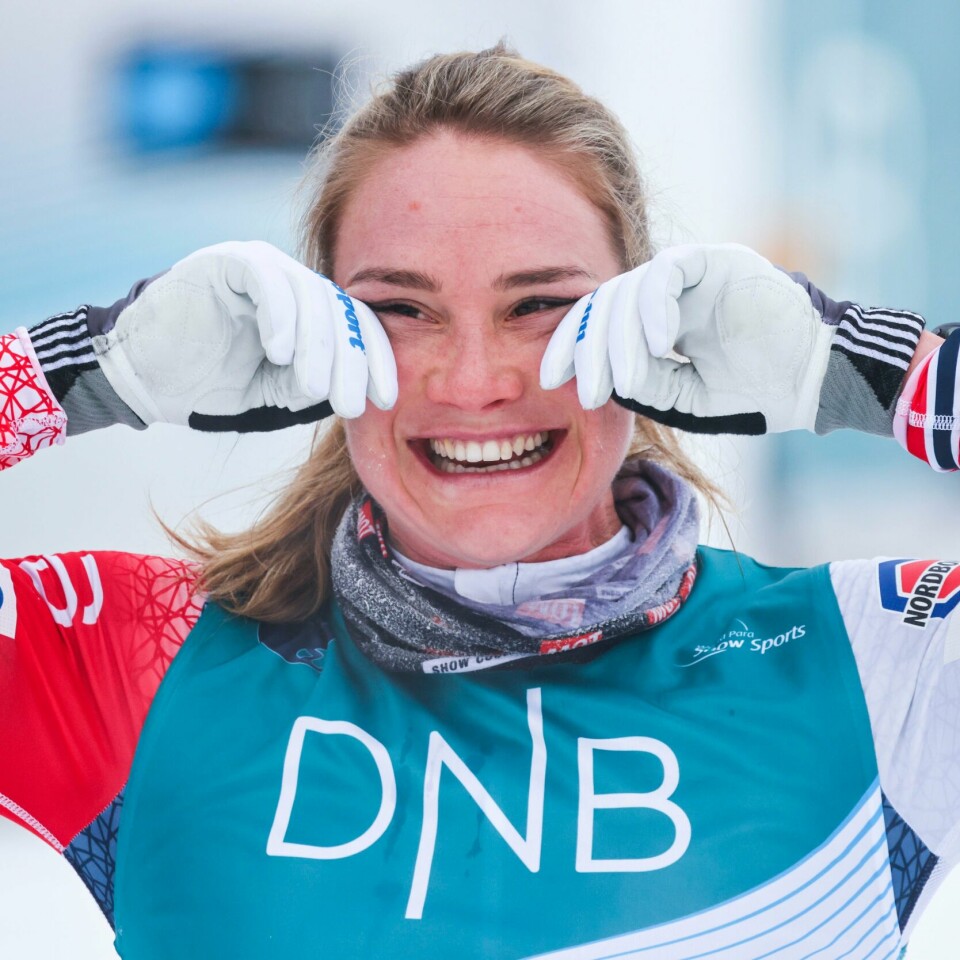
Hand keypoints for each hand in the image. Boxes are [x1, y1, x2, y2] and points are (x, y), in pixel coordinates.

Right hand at [94, 241, 396, 430]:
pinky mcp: (227, 261)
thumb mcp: (277, 393)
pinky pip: (267, 280)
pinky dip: (279, 315)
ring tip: (314, 388)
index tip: (384, 399)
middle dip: (350, 361)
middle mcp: (292, 282)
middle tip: (351, 404)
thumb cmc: (212, 385)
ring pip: (310, 296)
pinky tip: (279, 351)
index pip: (356, 325)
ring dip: (317, 347)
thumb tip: (352, 385)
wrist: (144, 378)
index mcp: (310, 311)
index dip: (375, 360)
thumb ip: (314, 385)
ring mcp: (262, 267)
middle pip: (340, 312)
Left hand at [539, 244, 835, 434]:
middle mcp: (664, 292)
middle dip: (587, 350)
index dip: (570, 346)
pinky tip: (660, 344)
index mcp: (653, 321)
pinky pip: (667, 272)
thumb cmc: (755, 392)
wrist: (815, 379)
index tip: (551, 380)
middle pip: (603, 305)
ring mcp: (688, 273)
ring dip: (620, 339)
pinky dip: (656, 307)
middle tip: (584, 393)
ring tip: (621, 380)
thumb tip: (602, 376)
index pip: (598, 322)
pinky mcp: (714, 260)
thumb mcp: (684, 397)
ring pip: (628, 290)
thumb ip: (644, 385)